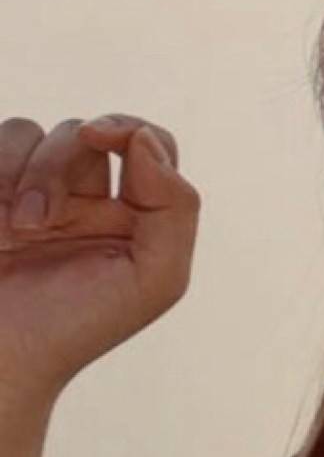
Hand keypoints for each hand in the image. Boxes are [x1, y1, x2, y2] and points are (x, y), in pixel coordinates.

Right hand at [0, 115, 200, 408]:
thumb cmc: (75, 328)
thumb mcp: (154, 280)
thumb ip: (175, 208)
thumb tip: (145, 140)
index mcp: (132, 215)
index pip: (148, 145)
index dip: (128, 129)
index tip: (99, 137)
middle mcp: (84, 199)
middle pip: (83, 134)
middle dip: (56, 164)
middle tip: (37, 225)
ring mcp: (30, 194)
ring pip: (27, 133)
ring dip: (16, 175)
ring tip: (10, 233)